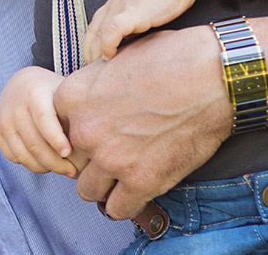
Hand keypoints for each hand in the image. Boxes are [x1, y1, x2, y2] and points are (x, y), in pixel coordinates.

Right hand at [0, 66, 80, 176]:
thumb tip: (95, 143)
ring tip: (61, 169)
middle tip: (72, 172)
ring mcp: (3, 119)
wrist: (22, 83)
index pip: (44, 120)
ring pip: (24, 155)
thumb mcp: (65, 94)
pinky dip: (29, 164)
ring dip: (44, 167)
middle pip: (35, 144)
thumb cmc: (53, 92)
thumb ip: (76, 113)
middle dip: (56, 163)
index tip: (69, 154)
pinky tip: (44, 162)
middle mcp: (15, 106)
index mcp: (34, 94)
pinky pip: (13, 157)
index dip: (56, 140)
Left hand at [54, 26, 230, 219]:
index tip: (95, 132)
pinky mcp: (141, 181)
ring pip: (88, 190)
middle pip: (71, 161)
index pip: (55, 130)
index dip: (75, 133)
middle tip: (114, 152)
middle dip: (90, 159)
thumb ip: (92, 85)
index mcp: (73, 97)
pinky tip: (138, 190)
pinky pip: (118, 209)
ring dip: (104, 185)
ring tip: (123, 175)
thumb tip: (87, 101)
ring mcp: (111, 158)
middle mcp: (84, 130)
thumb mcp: (115, 60)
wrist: (212, 76)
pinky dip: (127, 203)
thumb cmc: (169, 58)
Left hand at [82, 0, 195, 62]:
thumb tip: (140, 34)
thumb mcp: (148, 1)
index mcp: (117, 0)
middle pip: (92, 31)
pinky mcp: (133, 12)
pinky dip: (107, 45)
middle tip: (91, 69)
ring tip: (97, 69)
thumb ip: (140, 16)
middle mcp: (115, 3)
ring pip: (97, 33)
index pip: (95, 24)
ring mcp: (122, 7)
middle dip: (89, 51)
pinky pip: (111, 31)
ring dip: (94, 52)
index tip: (93, 58)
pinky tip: (109, 57)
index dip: (92, 42)